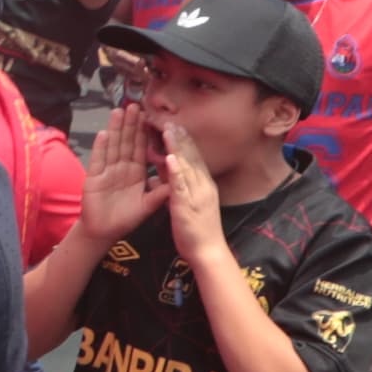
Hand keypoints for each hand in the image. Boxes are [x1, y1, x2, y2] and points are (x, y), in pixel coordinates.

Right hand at [81, 100, 172, 241]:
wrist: (104, 232)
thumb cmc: (125, 219)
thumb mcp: (147, 205)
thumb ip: (160, 192)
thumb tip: (178, 180)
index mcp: (136, 172)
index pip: (142, 148)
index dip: (145, 132)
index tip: (149, 116)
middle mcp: (121, 168)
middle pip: (127, 142)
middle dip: (130, 124)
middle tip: (135, 105)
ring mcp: (106, 171)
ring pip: (113, 146)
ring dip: (116, 129)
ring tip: (119, 111)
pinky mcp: (94, 177)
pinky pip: (98, 160)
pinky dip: (101, 148)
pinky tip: (104, 134)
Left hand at [156, 116, 225, 257]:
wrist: (208, 252)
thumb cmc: (197, 229)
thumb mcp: (187, 202)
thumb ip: (176, 185)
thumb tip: (163, 171)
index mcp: (203, 184)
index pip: (194, 157)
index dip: (185, 140)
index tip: (176, 124)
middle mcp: (202, 185)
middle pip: (192, 157)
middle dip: (181, 137)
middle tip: (171, 119)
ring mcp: (197, 194)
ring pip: (187, 167)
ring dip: (178, 147)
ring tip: (169, 129)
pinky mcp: (188, 206)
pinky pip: (181, 186)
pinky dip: (176, 171)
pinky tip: (170, 158)